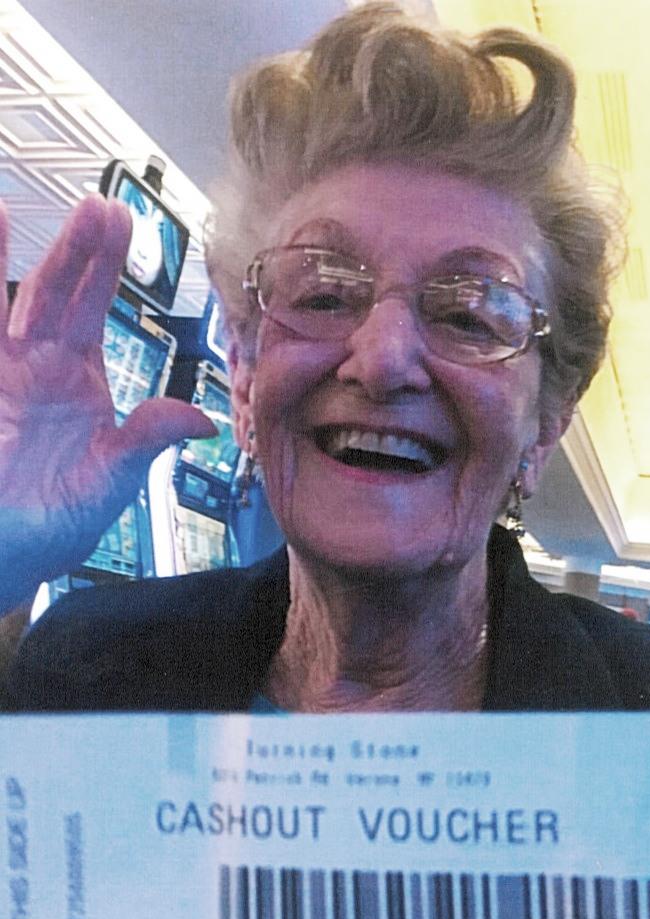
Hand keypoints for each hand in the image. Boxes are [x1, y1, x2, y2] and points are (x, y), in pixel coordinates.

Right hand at [0, 196, 215, 611]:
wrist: (6, 557)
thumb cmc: (55, 525)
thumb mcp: (110, 480)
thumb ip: (146, 439)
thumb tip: (204, 418)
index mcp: (78, 381)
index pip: (92, 308)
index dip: (104, 265)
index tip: (122, 220)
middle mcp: (37, 366)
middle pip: (55, 294)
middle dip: (75, 250)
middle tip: (98, 205)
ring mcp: (0, 372)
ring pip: (6, 303)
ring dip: (7, 257)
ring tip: (5, 208)